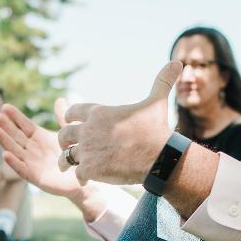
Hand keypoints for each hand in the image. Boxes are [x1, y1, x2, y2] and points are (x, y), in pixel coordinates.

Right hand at [0, 98, 82, 197]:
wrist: (81, 177)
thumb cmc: (73, 156)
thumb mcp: (67, 134)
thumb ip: (61, 118)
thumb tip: (59, 99)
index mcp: (39, 137)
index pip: (24, 125)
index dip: (15, 116)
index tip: (5, 106)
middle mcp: (32, 149)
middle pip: (16, 136)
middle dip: (7, 127)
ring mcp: (31, 163)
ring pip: (15, 150)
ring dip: (5, 142)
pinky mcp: (34, 176)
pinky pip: (21, 169)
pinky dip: (13, 162)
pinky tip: (5, 154)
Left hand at [57, 61, 182, 183]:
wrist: (159, 157)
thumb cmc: (157, 129)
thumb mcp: (157, 102)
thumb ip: (162, 82)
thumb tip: (177, 62)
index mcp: (98, 113)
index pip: (73, 112)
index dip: (70, 117)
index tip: (71, 122)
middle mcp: (88, 130)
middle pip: (64, 134)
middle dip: (64, 140)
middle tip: (65, 145)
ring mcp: (88, 150)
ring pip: (66, 155)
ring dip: (66, 160)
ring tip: (66, 166)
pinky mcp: (91, 169)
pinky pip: (77, 173)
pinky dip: (80, 176)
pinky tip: (84, 178)